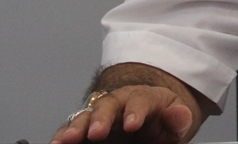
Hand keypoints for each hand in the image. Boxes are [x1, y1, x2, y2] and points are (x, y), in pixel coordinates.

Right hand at [51, 86, 193, 143]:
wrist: (147, 120)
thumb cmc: (160, 121)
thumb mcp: (175, 121)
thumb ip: (178, 119)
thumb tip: (181, 114)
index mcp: (144, 98)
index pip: (140, 99)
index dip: (136, 111)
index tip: (132, 124)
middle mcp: (118, 102)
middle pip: (108, 104)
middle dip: (101, 118)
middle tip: (96, 133)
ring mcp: (99, 115)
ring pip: (85, 115)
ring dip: (76, 127)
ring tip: (67, 139)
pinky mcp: (85, 128)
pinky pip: (71, 129)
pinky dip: (62, 135)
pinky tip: (56, 143)